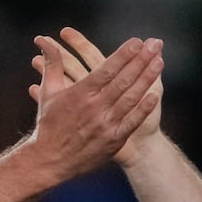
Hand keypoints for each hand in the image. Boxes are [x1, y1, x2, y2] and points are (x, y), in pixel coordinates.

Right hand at [30, 27, 165, 166]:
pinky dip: (144, 108)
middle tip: (154, 45)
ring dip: (146, 79)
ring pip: (130, 98)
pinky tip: (155, 95)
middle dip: (140, 61)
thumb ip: (52, 64)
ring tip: (158, 62)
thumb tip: (43, 40)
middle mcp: (94, 108)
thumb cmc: (49, 124)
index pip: (105, 69)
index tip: (137, 42)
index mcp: (79, 93)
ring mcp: (105, 125)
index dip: (123, 55)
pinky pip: (132, 122)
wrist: (49, 161)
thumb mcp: (48, 92)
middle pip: (122, 80)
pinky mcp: (113, 140)